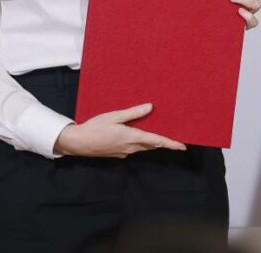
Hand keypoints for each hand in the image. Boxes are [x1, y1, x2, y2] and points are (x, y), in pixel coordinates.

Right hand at [53, 103, 186, 157]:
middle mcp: (130, 147)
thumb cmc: (95, 127)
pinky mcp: (118, 153)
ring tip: (158, 133)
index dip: (170, 144)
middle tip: (174, 136)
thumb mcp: (114, 116)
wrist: (78, 143)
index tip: (182, 147)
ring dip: (151, 142)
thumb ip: (133, 113)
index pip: (156, 141)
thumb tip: (150, 107)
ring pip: (143, 147)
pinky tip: (137, 135)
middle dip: (162, 142)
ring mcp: (124, 152)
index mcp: (131, 137)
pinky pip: (134, 148)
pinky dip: (139, 142)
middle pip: (151, 145)